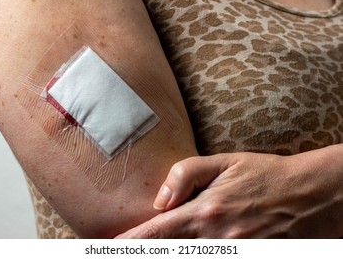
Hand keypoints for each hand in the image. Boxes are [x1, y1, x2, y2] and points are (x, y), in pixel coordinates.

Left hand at [115, 146, 342, 237]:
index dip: (129, 242)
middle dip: (142, 252)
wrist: (305, 193)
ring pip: (188, 258)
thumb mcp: (224, 162)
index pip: (156, 232)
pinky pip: (215, 258)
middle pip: (168, 252)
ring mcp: (233, 251)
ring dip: (169, 251)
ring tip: (152, 245)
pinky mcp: (248, 257)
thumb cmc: (262, 174)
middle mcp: (215, 238)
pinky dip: (197, 253)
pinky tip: (194, 243)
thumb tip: (161, 198)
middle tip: (121, 248)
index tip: (107, 245)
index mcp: (205, 212)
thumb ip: (187, 174)